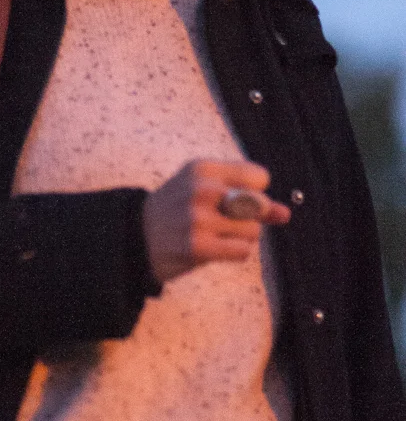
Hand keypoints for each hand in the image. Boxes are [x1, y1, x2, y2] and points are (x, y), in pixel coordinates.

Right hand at [143, 159, 290, 285]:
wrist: (135, 236)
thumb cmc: (176, 209)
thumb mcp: (204, 189)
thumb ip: (246, 195)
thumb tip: (285, 213)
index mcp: (202, 168)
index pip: (259, 176)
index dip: (253, 192)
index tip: (234, 199)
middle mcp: (201, 189)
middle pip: (259, 204)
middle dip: (250, 216)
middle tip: (225, 220)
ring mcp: (199, 219)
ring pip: (253, 231)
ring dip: (240, 237)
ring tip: (214, 235)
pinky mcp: (197, 247)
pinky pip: (242, 251)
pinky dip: (233, 252)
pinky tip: (213, 248)